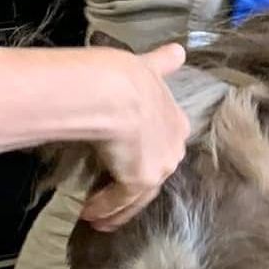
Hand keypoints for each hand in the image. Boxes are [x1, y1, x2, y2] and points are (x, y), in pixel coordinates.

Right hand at [81, 44, 190, 230]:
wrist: (113, 91)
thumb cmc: (122, 74)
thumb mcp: (146, 66)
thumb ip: (161, 63)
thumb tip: (179, 50)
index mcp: (175, 118)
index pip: (164, 140)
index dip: (147, 151)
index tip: (132, 159)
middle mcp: (173, 145)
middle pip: (154, 170)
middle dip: (135, 185)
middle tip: (115, 195)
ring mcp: (160, 165)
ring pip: (139, 193)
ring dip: (118, 206)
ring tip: (100, 218)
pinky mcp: (140, 180)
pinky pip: (121, 199)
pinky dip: (105, 207)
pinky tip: (90, 214)